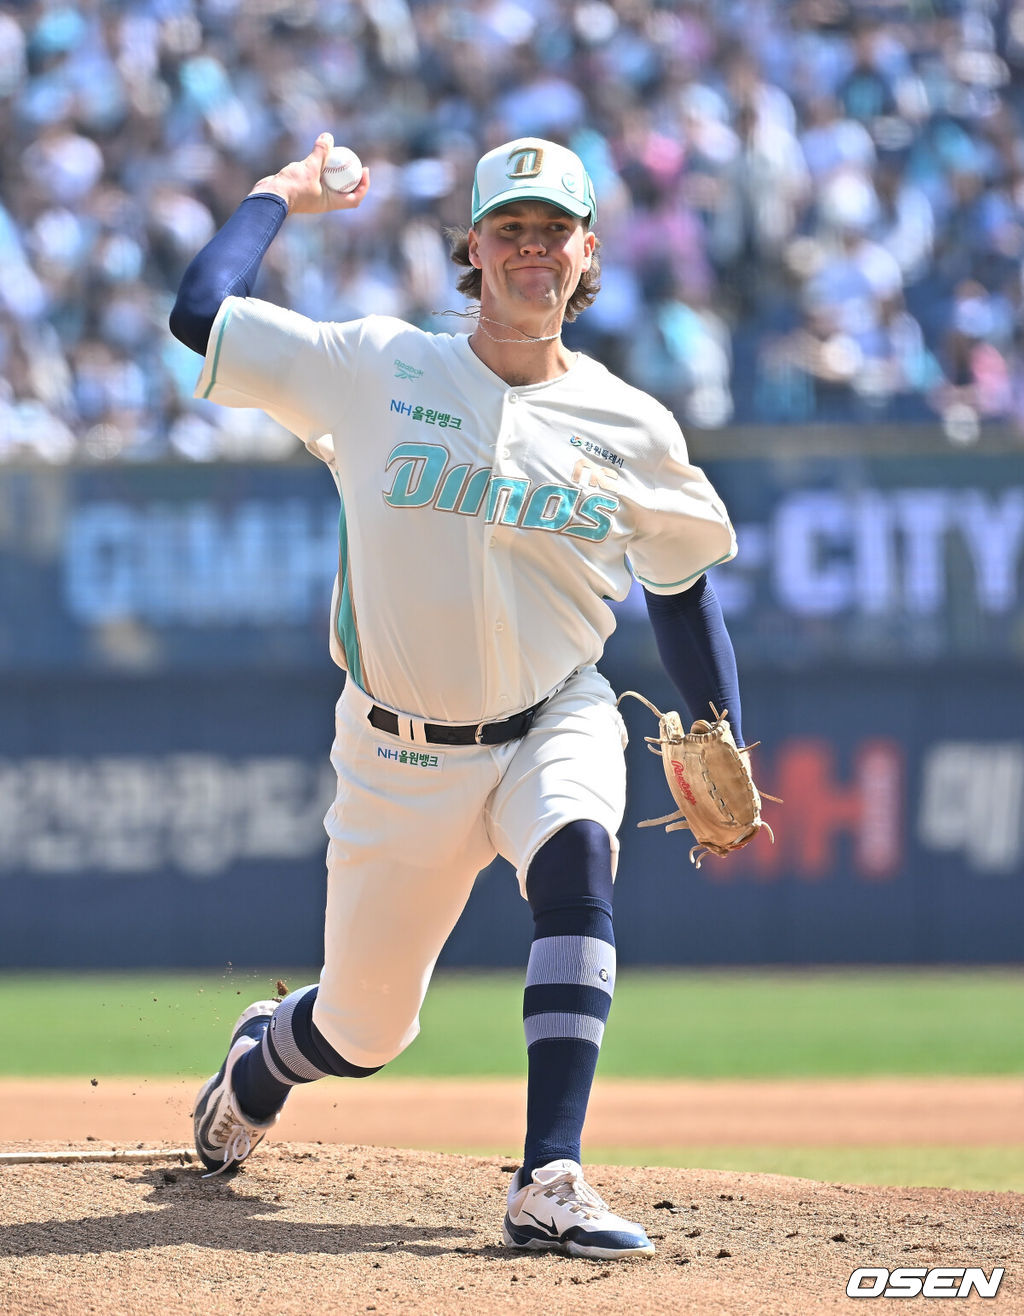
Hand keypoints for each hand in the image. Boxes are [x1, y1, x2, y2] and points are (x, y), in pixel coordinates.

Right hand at [248, 133, 369, 214]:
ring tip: (337, 153)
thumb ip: (320, 153)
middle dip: (352, 176)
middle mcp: (324, 201)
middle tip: (353, 159)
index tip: (365, 170)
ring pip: (330, 182)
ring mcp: (314, 195)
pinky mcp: (304, 187)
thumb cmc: (291, 187)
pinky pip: (318, 177)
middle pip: (345, 189)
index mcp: (330, 203)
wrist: (269, 197)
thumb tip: (329, 137)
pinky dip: (321, 167)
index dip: (363, 186)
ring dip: (336, 170)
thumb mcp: (309, 168)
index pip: (354, 199)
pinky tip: (320, 154)